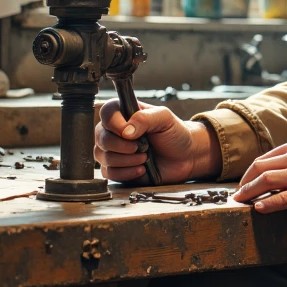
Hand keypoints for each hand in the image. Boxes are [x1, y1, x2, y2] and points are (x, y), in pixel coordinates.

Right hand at [94, 99, 221, 183]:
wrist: (185, 157)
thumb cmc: (175, 134)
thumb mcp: (165, 119)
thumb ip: (145, 118)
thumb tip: (126, 131)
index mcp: (124, 113)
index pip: (106, 113)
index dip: (115, 124)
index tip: (129, 133)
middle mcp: (114, 131)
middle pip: (101, 137)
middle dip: (122, 146)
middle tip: (142, 147)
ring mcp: (113, 150)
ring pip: (103, 156)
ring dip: (126, 160)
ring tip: (144, 158)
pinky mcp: (116, 168)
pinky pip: (108, 173)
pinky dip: (126, 173)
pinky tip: (141, 169)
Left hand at [233, 136, 286, 216]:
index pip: (267, 156)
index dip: (253, 170)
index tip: (248, 180)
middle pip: (259, 167)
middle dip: (245, 181)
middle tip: (239, 193)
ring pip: (264, 182)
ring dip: (248, 193)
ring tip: (241, 202)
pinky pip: (278, 199)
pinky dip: (264, 205)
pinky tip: (258, 210)